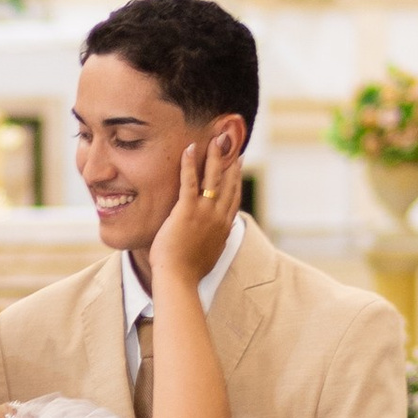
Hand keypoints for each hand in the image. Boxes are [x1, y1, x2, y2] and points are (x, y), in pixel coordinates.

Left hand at [147, 125, 243, 287]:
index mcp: (223, 228)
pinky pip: (189, 182)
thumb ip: (215, 242)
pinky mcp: (187, 211)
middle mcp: (218, 217)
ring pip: (213, 178)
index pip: (234, 197)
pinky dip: (190, 164)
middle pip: (228, 183)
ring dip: (215, 156)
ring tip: (216, 138)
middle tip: (232, 143)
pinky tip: (189, 148)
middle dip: (231, 161)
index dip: (237, 178)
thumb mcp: (210, 256)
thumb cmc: (189, 273)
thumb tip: (218, 240)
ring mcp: (204, 213)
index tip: (238, 163)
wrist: (179, 279)